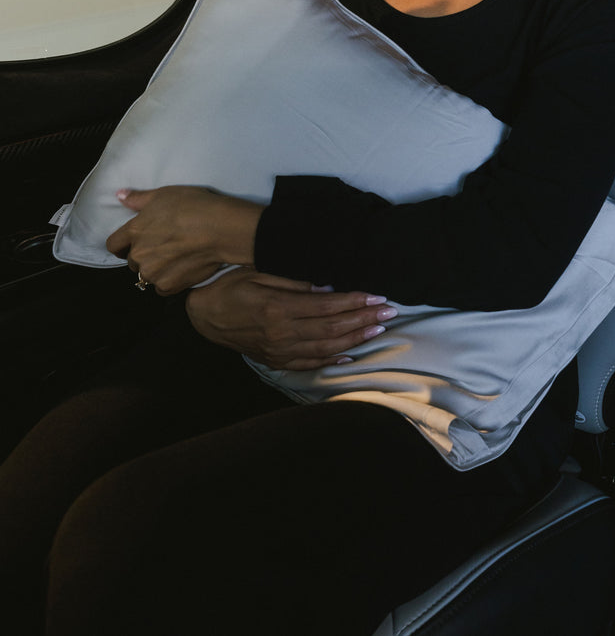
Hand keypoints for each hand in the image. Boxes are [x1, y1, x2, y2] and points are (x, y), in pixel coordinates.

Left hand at [106, 186, 262, 293]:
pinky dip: (170, 281)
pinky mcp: (169, 285)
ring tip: (177, 259)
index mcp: (134, 231)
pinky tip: (184, 268)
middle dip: (144, 256)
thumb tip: (120, 196)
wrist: (221, 229)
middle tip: (165, 247)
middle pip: (132, 261)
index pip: (113, 245)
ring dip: (157, 270)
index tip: (133, 244)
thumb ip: (138, 199)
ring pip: (147, 275)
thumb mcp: (165, 194)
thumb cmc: (195, 207)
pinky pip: (162, 288)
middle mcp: (139, 254)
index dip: (122, 245)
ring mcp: (153, 272)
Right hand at [185, 268, 397, 369]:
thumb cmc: (231, 287)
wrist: (204, 316)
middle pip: (332, 329)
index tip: (377, 296)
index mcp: (278, 308)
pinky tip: (350, 355)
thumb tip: (327, 287)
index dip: (355, 301)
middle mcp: (282, 333)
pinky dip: (332, 360)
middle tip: (389, 312)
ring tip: (378, 329)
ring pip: (326, 348)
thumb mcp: (258, 272)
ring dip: (355, 339)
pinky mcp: (276, 361)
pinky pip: (309, 363)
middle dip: (364, 319)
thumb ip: (292, 280)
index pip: (327, 306)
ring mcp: (279, 351)